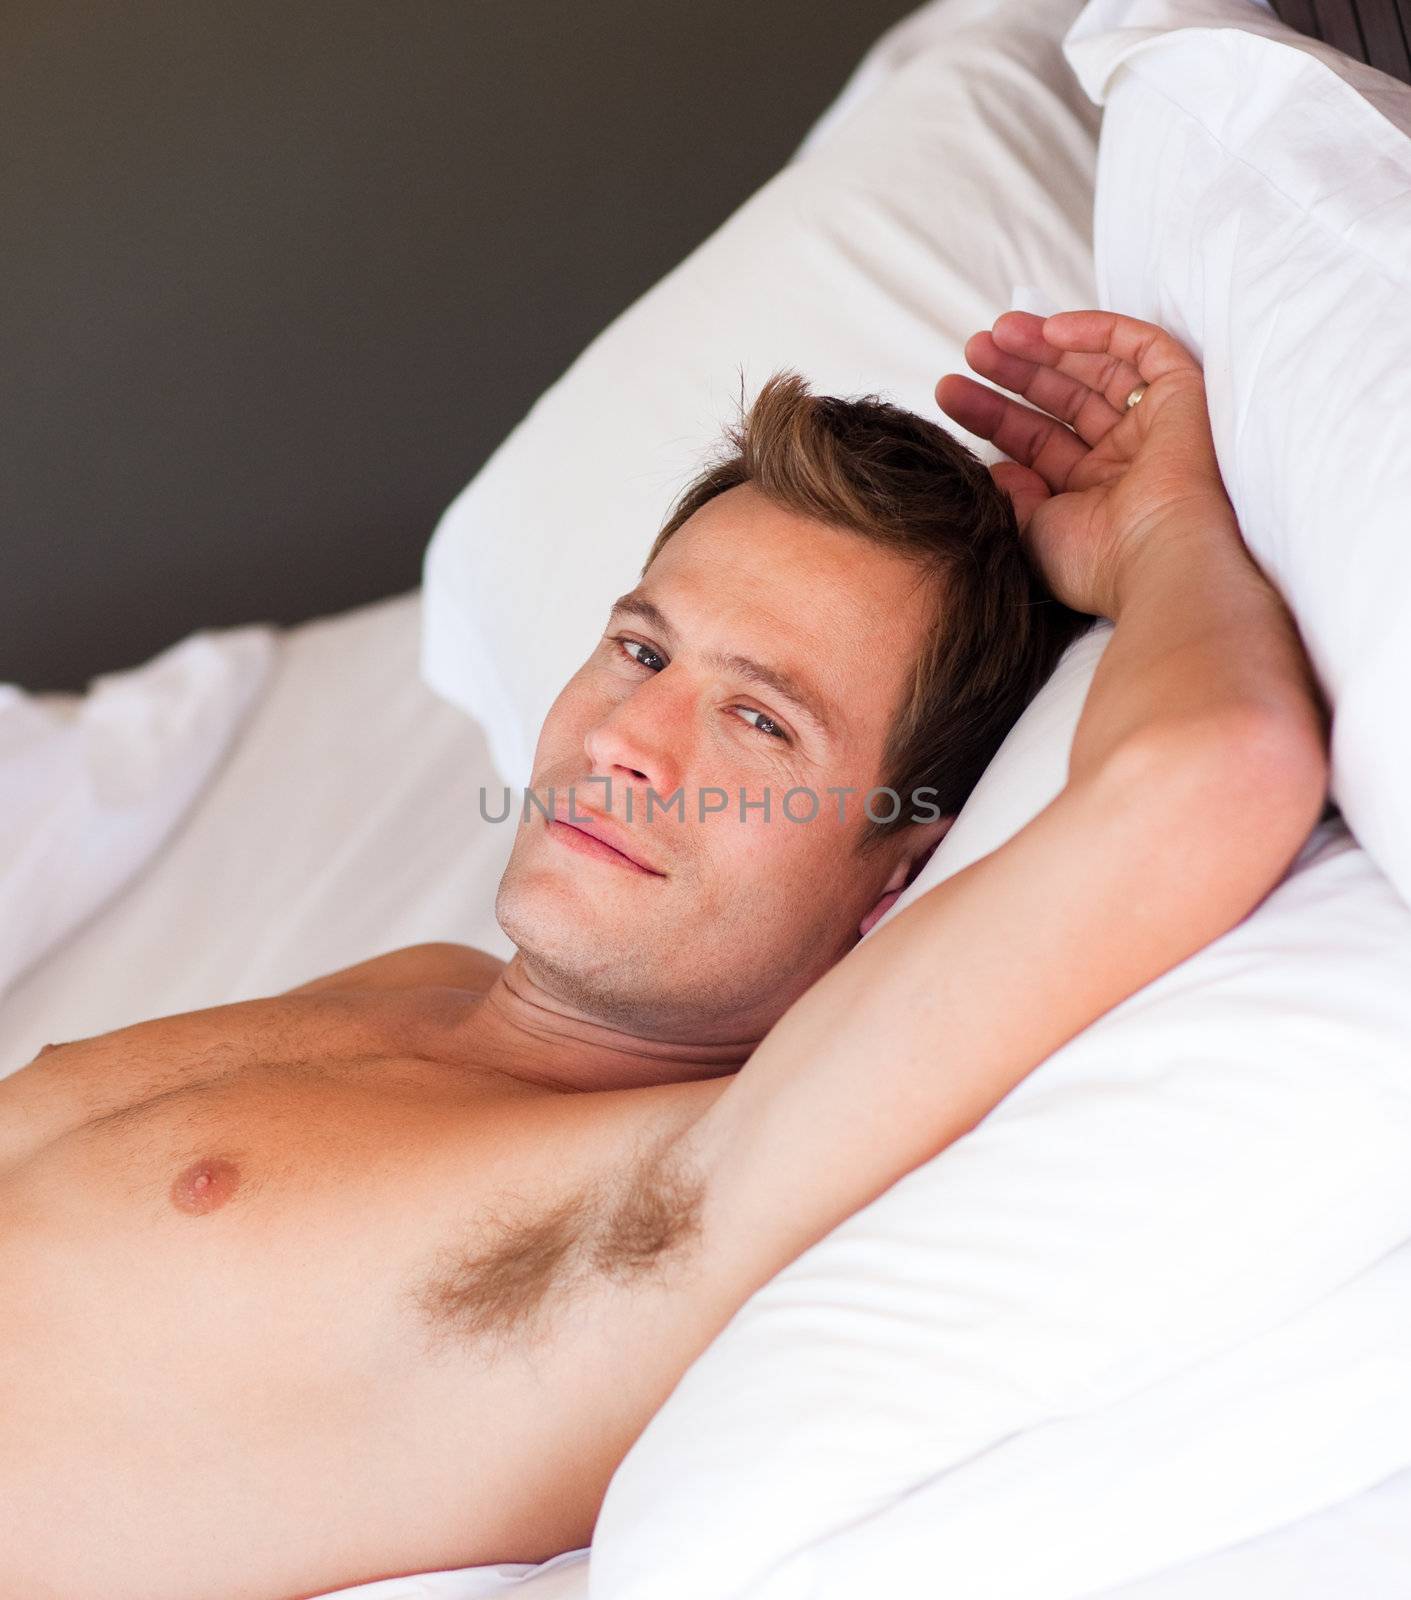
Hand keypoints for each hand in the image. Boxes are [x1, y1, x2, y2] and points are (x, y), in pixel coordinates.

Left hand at [936, 309, 1236, 618]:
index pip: (1036, 442)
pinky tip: (1051, 329)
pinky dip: (1099, 331)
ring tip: (997, 332)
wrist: (1155, 558)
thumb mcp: (1029, 530)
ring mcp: (1153, 427)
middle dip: (1015, 373)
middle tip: (972, 350)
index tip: (950, 391)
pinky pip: (1143, 348)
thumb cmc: (1094, 561)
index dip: (993, 414)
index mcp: (1091, 494)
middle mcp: (1123, 458)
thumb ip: (1010, 496)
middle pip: (1063, 400)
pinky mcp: (1182, 397)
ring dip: (1047, 347)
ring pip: (1097, 368)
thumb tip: (995, 470)